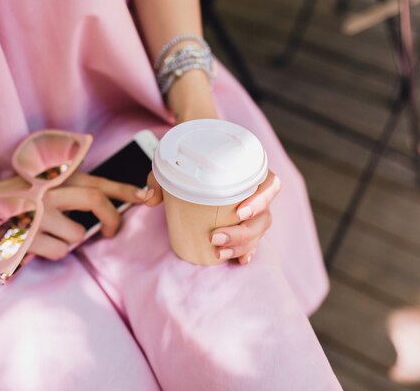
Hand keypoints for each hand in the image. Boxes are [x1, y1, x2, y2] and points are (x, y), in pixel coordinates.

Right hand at [26, 173, 146, 259]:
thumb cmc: (8, 198)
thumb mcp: (37, 184)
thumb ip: (68, 189)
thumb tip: (105, 204)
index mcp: (52, 177)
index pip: (97, 181)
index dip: (125, 189)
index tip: (147, 196)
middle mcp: (46, 191)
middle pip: (95, 200)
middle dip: (111, 219)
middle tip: (111, 231)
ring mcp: (35, 213)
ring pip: (77, 235)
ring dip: (68, 241)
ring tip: (47, 235)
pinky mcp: (24, 237)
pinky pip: (58, 252)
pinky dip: (52, 252)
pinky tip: (33, 244)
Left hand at [145, 170, 281, 264]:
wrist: (198, 158)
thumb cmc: (193, 159)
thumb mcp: (175, 164)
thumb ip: (160, 178)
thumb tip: (148, 199)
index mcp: (251, 170)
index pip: (270, 185)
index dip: (261, 200)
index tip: (240, 212)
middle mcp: (257, 191)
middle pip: (265, 216)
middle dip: (243, 233)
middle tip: (215, 238)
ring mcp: (254, 209)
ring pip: (258, 231)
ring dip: (242, 245)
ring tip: (219, 252)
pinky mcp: (246, 223)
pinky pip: (253, 239)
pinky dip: (247, 250)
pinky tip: (240, 260)